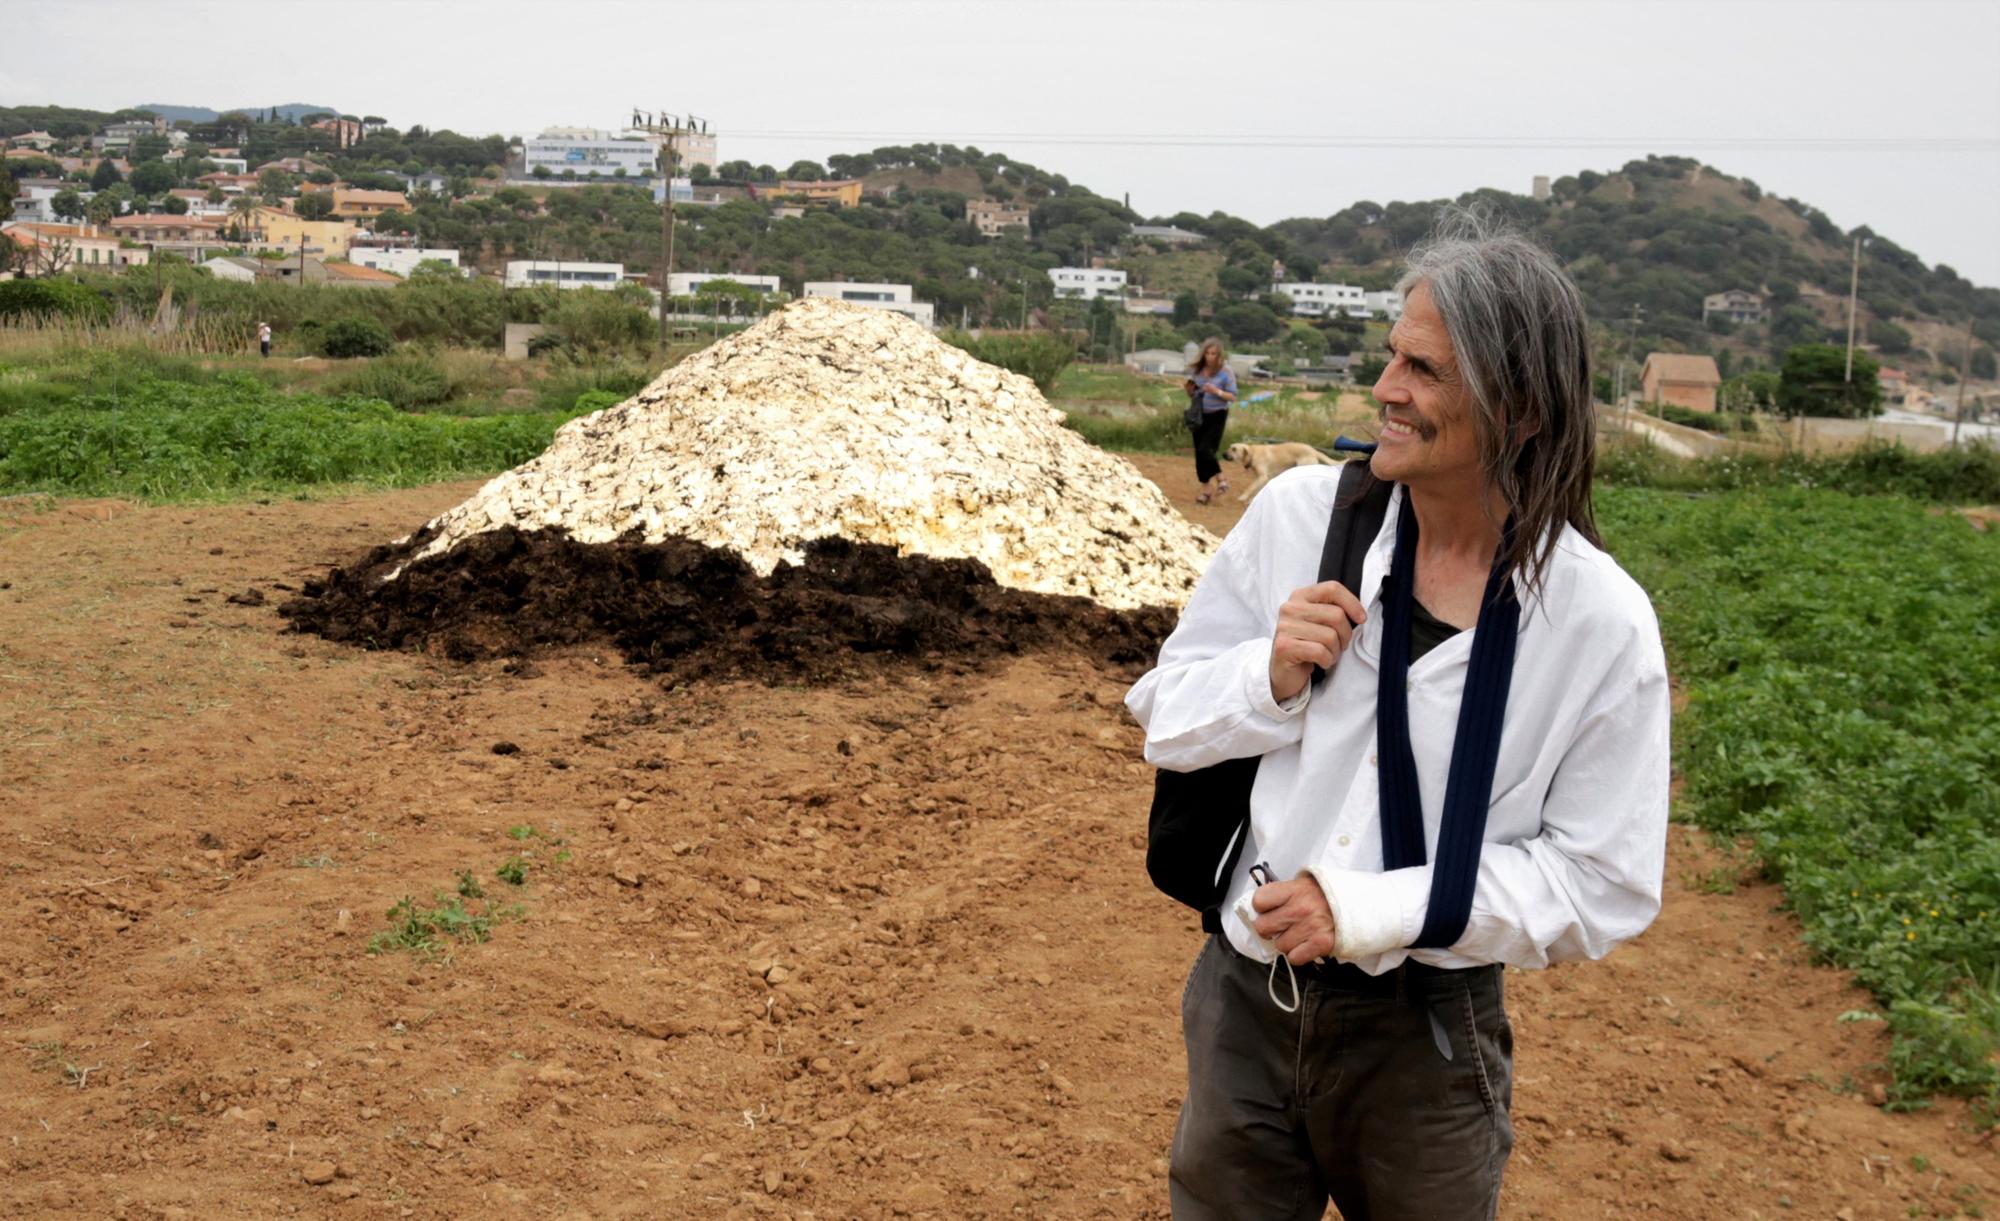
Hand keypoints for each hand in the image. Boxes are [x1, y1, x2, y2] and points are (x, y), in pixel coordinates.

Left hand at [1251, 875, 1337, 965]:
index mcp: (1294, 889)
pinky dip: (1298, 954)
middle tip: (1279, 927)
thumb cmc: (1327, 896)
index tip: (1268, 910)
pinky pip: (1294, 958)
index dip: (1261, 908)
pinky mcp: (1321, 944)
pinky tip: (1306, 944)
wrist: (1359, 904)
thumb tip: (1260, 909)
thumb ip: (1283, 895)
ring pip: (1280, 945)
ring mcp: (1310, 927)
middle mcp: (1300, 908)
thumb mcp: (1304, 884)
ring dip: (1287, 943)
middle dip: (1269, 929)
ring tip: (1299, 934)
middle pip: (1263, 927)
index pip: (1259, 900)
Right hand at [1269, 581, 1366, 703]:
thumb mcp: (1320, 622)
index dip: (1352, 603)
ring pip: (1330, 636)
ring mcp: (1285, 627)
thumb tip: (1360, 615)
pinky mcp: (1284, 646)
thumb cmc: (1308, 645)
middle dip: (1345, 635)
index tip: (1361, 619)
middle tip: (1339, 645)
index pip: (1332, 588)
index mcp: (1300, 596)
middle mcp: (1290, 608)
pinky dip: (1327, 660)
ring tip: (1328, 655)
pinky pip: (1320, 651)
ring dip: (1335, 651)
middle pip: (1336, 615)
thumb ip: (1334, 611)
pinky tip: (1320, 662)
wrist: (1285, 671)